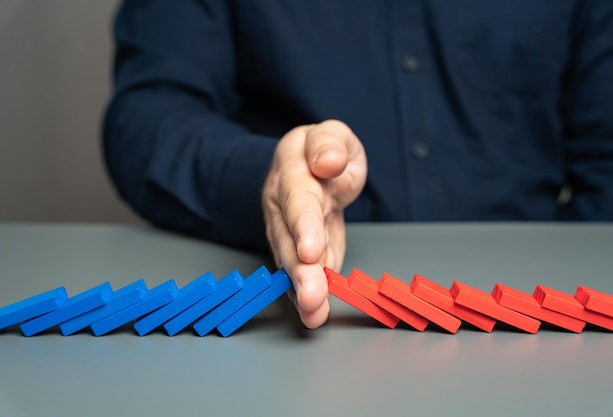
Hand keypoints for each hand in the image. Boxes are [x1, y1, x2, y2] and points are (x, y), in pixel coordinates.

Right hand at [262, 120, 366, 327]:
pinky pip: (300, 273)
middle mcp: (282, 206)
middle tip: (312, 296)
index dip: (303, 226)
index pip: (298, 199)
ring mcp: (287, 232)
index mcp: (292, 171)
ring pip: (291, 262)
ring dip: (302, 289)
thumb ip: (329, 142)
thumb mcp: (330, 134)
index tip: (310, 251)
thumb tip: (328, 162)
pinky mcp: (297, 252)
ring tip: (314, 312)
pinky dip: (306, 296)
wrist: (309, 169)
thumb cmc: (321, 151)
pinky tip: (313, 314)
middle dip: (300, 270)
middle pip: (288, 239)